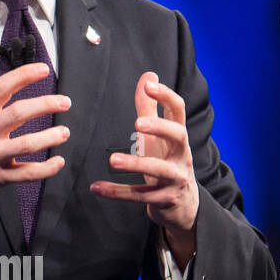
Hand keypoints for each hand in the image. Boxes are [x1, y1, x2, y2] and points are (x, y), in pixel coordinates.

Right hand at [0, 48, 71, 209]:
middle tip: (64, 102)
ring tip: (64, 132)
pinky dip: (46, 169)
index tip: (43, 70)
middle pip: (17, 114)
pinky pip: (26, 173)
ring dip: (49, 137)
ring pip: (25, 145)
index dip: (24, 75)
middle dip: (45, 105)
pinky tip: (58, 161)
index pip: (1, 87)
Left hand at [90, 71, 198, 260]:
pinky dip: (117, 192)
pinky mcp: (164, 200)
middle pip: (179, 136)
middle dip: (160, 128)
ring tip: (112, 160)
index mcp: (178, 138)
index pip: (178, 110)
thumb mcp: (159, 137)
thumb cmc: (168, 163)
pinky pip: (140, 196)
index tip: (149, 84)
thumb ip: (151, 107)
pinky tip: (96, 188)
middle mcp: (182, 156)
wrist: (183, 206)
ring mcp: (175, 179)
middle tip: (137, 124)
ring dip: (136, 164)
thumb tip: (149, 73)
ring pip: (159, 170)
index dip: (166, 95)